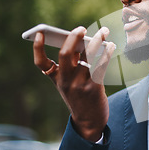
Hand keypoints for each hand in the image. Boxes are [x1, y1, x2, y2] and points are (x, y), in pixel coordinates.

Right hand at [33, 26, 115, 141]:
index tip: (40, 34)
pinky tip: (110, 45)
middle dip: (72, 38)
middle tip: (81, 28)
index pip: (41, 63)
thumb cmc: (80, 96)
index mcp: (56, 78)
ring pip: (87, 57)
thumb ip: (73, 63)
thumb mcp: (71, 82)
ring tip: (103, 31)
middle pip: (65, 54)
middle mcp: (65, 81)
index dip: (38, 48)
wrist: (89, 121)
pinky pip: (101, 65)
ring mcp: (79, 85)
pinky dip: (106, 52)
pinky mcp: (94, 88)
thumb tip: (83, 40)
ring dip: (96, 41)